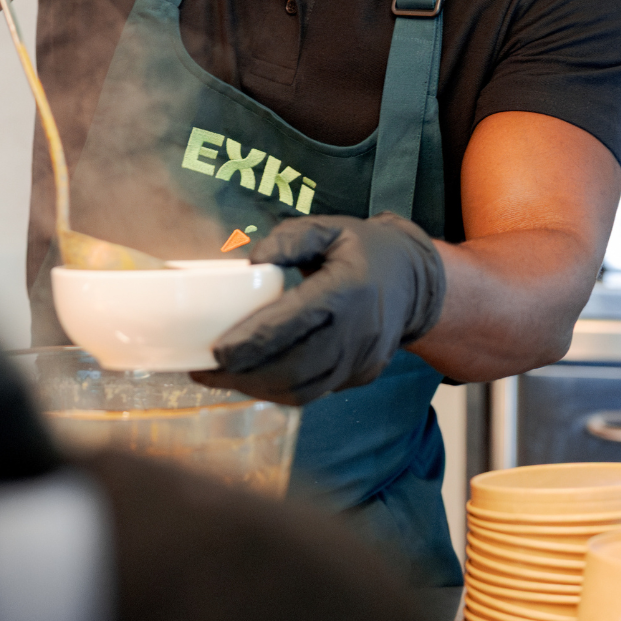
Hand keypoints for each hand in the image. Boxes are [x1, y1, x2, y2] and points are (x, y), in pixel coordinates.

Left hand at [193, 213, 446, 406]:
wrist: (418, 282)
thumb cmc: (365, 251)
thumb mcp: (331, 229)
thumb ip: (291, 239)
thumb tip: (251, 259)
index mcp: (347, 290)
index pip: (295, 323)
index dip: (254, 342)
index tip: (217, 352)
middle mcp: (358, 332)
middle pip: (295, 366)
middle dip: (245, 374)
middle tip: (202, 370)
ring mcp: (362, 360)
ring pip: (304, 388)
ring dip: (257, 388)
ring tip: (219, 378)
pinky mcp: (361, 376)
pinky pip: (315, 392)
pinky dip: (279, 391)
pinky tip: (252, 381)